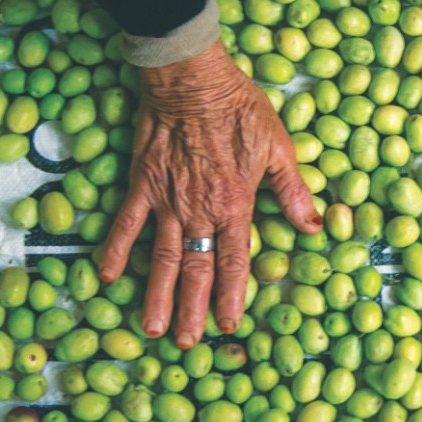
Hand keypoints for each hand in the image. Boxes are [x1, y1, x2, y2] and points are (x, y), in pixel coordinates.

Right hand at [98, 42, 320, 346]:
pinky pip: (126, 222)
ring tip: (152, 328)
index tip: (228, 326)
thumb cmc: (239, 109)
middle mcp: (200, 210)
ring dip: (157, 294)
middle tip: (186, 343)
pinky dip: (116, 249)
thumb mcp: (279, 148)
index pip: (234, 263)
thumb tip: (314, 227)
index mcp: (236, 205)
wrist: (192, 78)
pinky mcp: (142, 183)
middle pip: (196, 270)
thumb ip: (294, 192)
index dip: (231, 297)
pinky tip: (107, 275)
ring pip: (163, 257)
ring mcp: (167, 200)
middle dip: (192, 310)